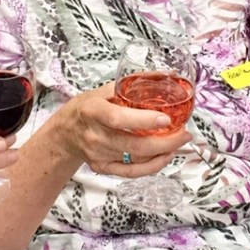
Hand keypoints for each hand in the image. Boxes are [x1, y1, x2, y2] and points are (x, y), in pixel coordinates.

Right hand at [32, 83, 191, 176]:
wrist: (64, 134)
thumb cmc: (86, 109)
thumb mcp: (101, 91)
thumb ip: (129, 86)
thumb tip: (163, 76)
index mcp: (93, 111)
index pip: (118, 119)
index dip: (143, 121)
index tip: (166, 119)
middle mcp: (95, 136)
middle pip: (133, 146)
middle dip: (165, 142)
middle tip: (184, 134)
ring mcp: (98, 155)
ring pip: (136, 161)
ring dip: (163, 154)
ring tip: (179, 143)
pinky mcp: (102, 168)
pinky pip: (131, 172)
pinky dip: (152, 167)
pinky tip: (164, 157)